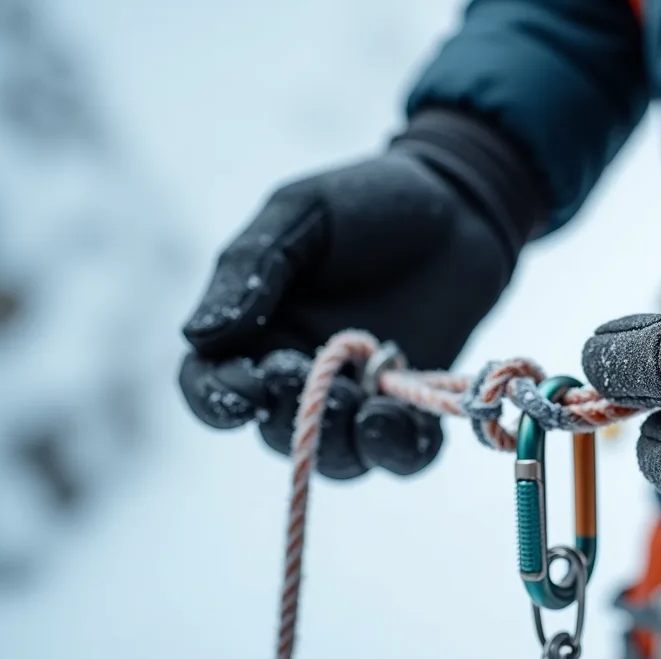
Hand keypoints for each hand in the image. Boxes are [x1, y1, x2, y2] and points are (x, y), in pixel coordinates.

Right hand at [179, 110, 540, 478]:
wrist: (461, 203)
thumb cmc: (370, 199)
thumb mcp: (301, 214)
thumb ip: (250, 269)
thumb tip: (200, 335)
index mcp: (255, 329)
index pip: (210, 385)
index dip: (217, 401)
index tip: (249, 389)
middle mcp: (300, 372)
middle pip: (275, 430)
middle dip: (294, 416)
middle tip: (321, 373)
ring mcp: (358, 393)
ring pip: (338, 456)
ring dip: (347, 444)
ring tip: (374, 407)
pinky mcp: (414, 402)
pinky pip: (402, 452)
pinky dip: (403, 449)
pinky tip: (409, 419)